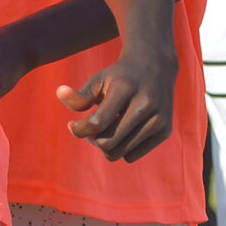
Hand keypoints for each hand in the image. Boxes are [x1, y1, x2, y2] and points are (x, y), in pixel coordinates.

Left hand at [58, 47, 173, 160]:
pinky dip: (121, 149)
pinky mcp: (166, 131)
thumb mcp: (98, 80)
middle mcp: (146, 104)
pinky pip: (131, 156)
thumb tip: (60, 93)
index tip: (72, 125)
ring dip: (105, 146)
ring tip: (105, 129)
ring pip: (119, 153)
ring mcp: (159, 119)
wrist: (156, 68)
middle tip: (91, 128)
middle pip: (107, 142)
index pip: (98, 122)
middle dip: (92, 139)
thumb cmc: (119, 77)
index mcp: (125, 88)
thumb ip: (79, 94)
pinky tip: (122, 132)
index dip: (79, 129)